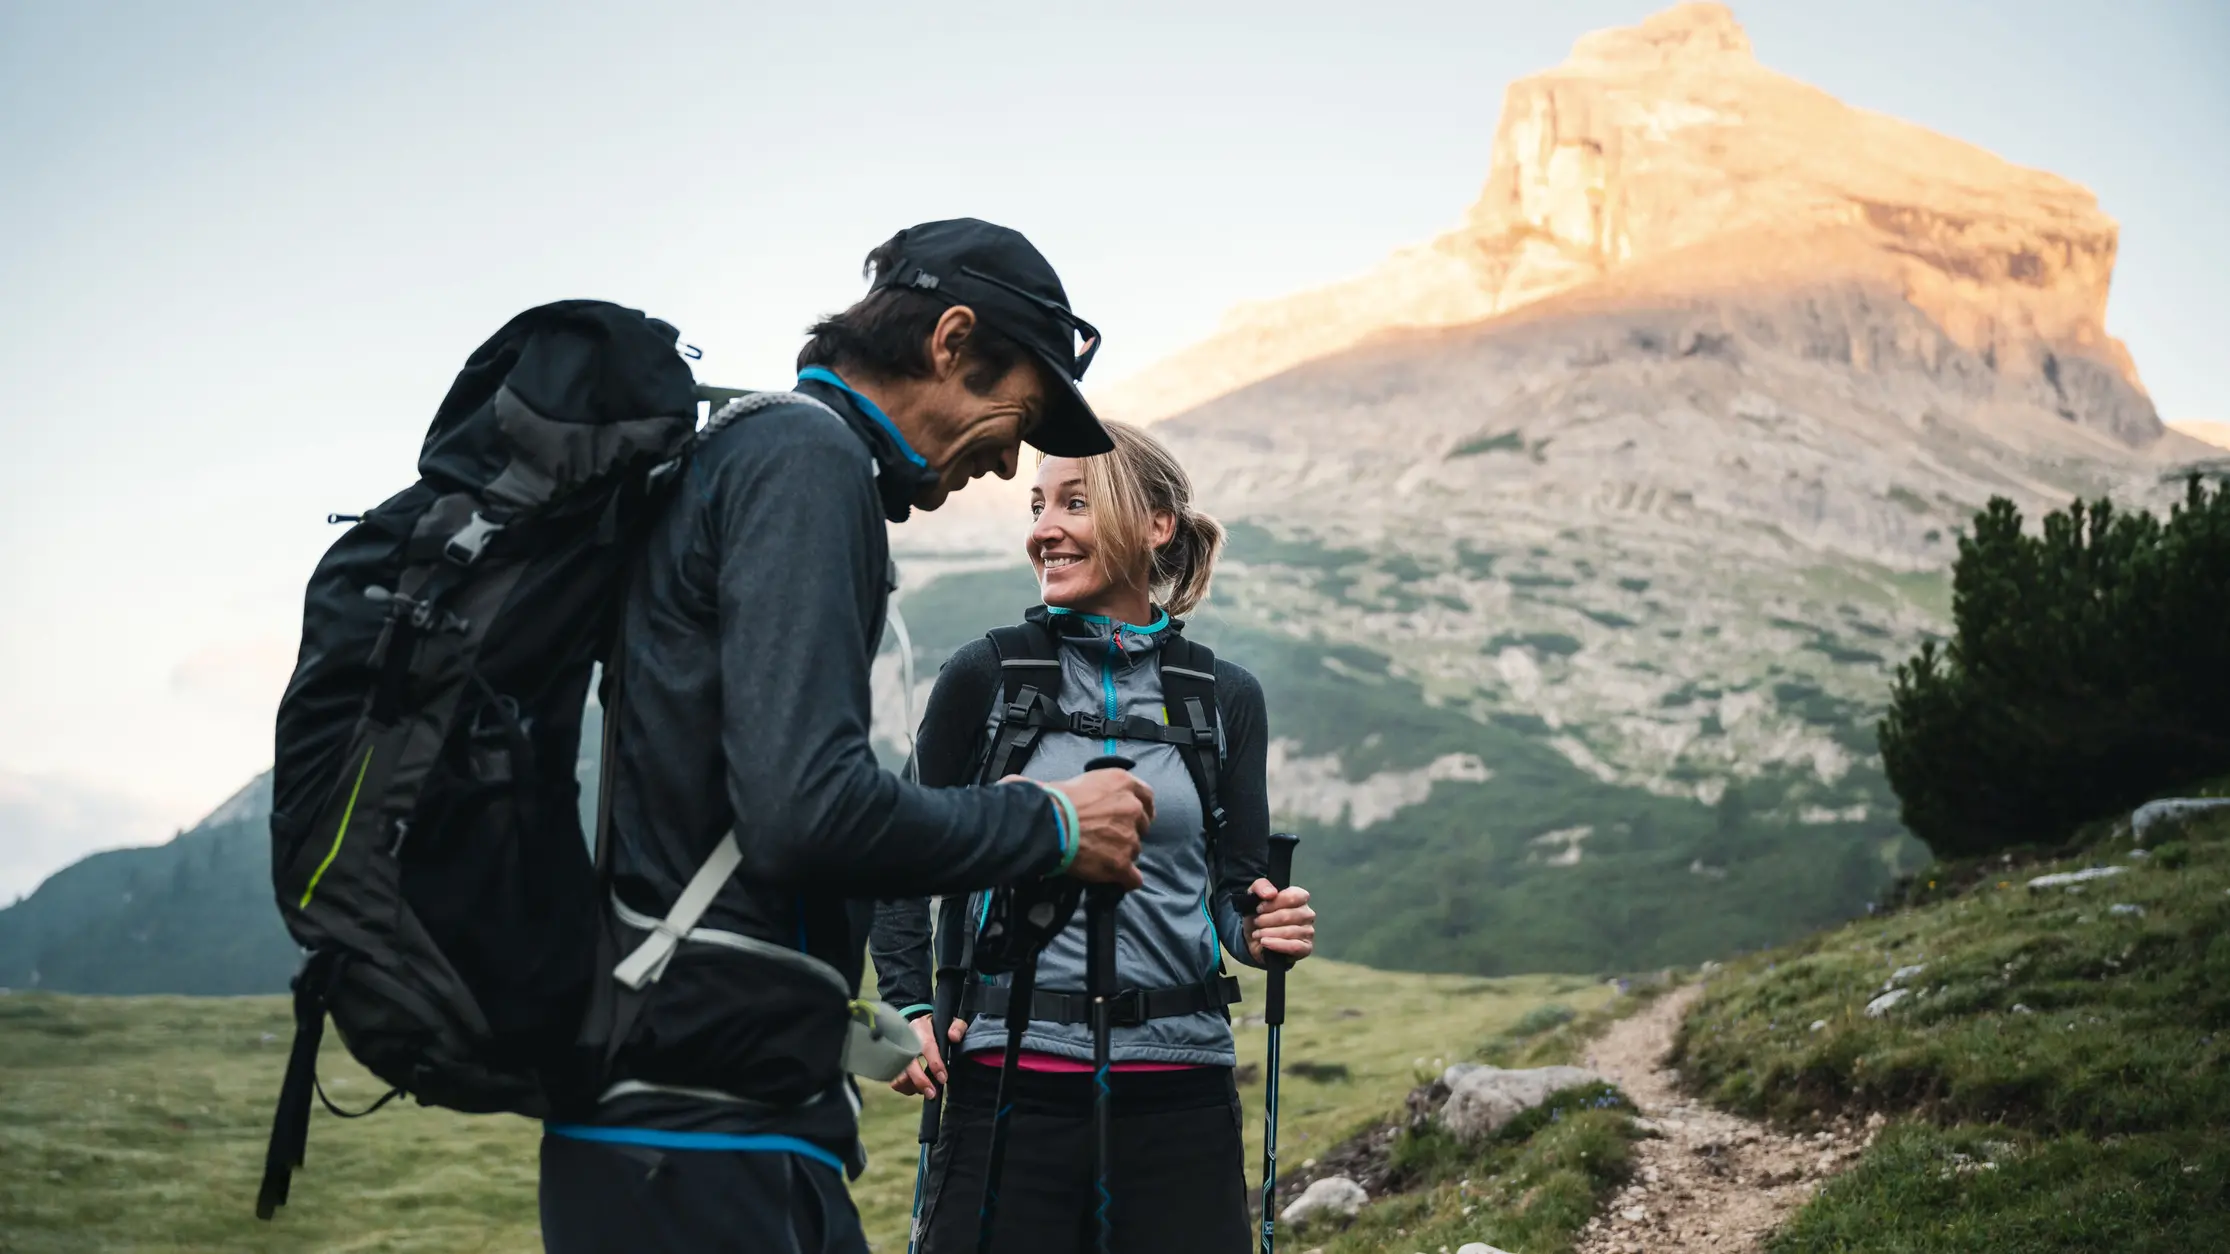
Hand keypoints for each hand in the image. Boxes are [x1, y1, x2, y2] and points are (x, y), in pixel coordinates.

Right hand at [888, 1015, 967, 1097]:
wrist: (922, 1025)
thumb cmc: (938, 1026)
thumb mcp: (951, 1022)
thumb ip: (957, 1027)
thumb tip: (953, 1037)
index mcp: (921, 1027)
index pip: (927, 1046)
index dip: (935, 1063)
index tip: (943, 1078)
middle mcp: (905, 1039)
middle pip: (908, 1062)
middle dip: (920, 1081)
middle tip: (932, 1093)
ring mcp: (897, 1051)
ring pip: (898, 1073)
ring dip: (912, 1086)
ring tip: (925, 1091)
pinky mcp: (893, 1063)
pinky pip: (895, 1080)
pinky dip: (905, 1088)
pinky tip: (917, 1087)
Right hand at [1040, 771, 1150, 890]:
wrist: (1049, 823)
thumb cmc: (1057, 800)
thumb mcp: (1086, 780)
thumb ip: (1104, 791)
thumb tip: (1101, 802)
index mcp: (1124, 784)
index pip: (1147, 797)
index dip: (1142, 809)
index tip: (1136, 818)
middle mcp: (1132, 808)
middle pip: (1141, 826)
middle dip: (1128, 832)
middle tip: (1108, 837)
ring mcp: (1129, 837)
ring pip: (1135, 851)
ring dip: (1122, 854)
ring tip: (1100, 856)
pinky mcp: (1122, 862)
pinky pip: (1133, 877)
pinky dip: (1126, 880)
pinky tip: (1118, 880)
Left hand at [1243, 879, 1314, 964]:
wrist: (1255, 938)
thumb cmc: (1259, 915)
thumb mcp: (1254, 896)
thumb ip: (1260, 887)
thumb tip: (1271, 893)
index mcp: (1299, 897)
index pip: (1293, 897)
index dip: (1273, 903)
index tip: (1258, 908)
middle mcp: (1307, 914)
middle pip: (1287, 916)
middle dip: (1266, 920)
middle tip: (1256, 922)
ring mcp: (1308, 931)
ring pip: (1289, 932)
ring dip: (1268, 933)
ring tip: (1257, 934)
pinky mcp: (1306, 948)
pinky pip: (1294, 946)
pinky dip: (1277, 945)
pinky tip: (1265, 943)